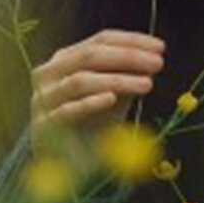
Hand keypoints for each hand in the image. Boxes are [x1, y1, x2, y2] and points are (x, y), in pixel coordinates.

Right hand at [29, 29, 164, 160]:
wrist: (70, 162)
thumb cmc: (95, 123)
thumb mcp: (116, 93)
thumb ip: (129, 73)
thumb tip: (154, 55)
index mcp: (67, 58)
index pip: (101, 40)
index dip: (131, 41)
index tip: (160, 48)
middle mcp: (50, 72)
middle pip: (90, 55)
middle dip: (128, 56)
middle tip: (158, 63)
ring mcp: (43, 98)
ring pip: (80, 80)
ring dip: (118, 80)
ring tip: (147, 84)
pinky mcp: (42, 125)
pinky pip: (67, 110)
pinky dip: (90, 103)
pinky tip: (111, 99)